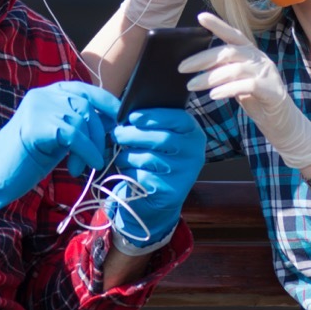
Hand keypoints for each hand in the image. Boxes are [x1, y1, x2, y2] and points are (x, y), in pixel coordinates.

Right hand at [0, 81, 119, 232]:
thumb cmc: (27, 159)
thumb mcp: (59, 136)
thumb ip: (78, 125)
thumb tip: (111, 126)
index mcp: (49, 94)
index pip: (86, 90)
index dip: (108, 104)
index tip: (121, 122)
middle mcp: (44, 95)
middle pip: (87, 106)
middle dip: (99, 134)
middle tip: (96, 158)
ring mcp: (38, 107)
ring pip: (81, 120)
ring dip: (90, 147)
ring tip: (82, 167)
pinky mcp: (35, 125)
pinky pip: (72, 134)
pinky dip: (85, 151)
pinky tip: (83, 166)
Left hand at [107, 107, 205, 251]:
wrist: (157, 199)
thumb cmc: (156, 159)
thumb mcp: (160, 137)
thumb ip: (151, 123)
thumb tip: (123, 110)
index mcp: (194, 134)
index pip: (179, 118)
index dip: (154, 116)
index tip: (133, 117)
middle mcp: (194, 154)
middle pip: (161, 138)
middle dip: (133, 134)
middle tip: (116, 134)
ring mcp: (184, 174)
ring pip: (148, 158)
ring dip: (127, 155)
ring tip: (122, 156)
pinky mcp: (170, 192)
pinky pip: (142, 176)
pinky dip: (129, 172)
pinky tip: (128, 171)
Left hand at [179, 12, 310, 168]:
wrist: (282, 123)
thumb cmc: (257, 100)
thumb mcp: (238, 81)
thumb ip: (225, 69)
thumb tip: (199, 64)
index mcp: (252, 53)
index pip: (234, 34)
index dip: (218, 24)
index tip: (200, 16)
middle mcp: (260, 59)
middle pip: (229, 51)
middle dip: (202, 59)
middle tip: (182, 68)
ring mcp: (267, 74)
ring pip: (235, 69)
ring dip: (210, 77)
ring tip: (192, 85)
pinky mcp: (272, 91)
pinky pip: (247, 86)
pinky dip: (227, 89)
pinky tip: (214, 95)